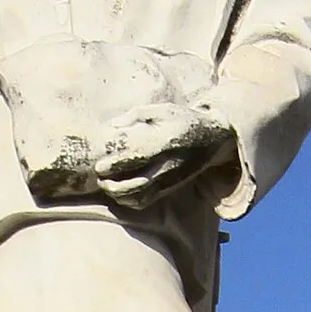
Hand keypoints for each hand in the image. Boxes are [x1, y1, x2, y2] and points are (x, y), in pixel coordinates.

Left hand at [93, 104, 237, 211]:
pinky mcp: (168, 188)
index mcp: (163, 143)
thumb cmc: (181, 120)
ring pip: (139, 197)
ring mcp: (168, 179)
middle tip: (100, 177)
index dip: (115, 164)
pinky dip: (129, 201)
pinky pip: (146, 201)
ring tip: (106, 186)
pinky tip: (119, 193)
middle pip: (136, 184)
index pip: (135, 158)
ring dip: (118, 196)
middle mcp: (166, 165)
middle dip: (112, 185)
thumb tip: (112, 127)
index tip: (99, 165)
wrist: (211, 138)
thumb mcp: (161, 110)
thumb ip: (136, 116)